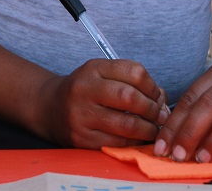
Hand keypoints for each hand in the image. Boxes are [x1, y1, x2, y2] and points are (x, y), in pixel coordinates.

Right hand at [36, 59, 168, 147]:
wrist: (49, 107)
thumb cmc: (85, 91)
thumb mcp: (102, 75)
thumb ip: (132, 82)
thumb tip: (162, 101)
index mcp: (93, 68)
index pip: (134, 72)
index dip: (153, 86)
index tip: (157, 96)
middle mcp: (83, 89)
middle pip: (130, 97)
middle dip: (153, 109)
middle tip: (160, 116)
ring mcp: (80, 115)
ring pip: (127, 125)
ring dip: (148, 129)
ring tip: (153, 129)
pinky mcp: (81, 138)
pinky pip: (118, 143)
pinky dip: (135, 142)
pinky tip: (138, 138)